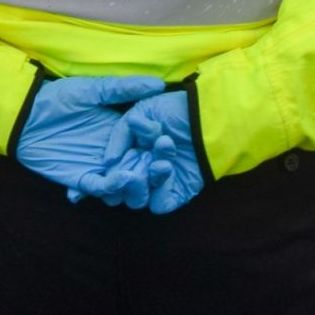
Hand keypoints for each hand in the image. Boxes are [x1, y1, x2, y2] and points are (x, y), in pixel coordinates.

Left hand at [12, 75, 165, 203]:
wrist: (26, 114)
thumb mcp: (93, 89)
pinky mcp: (81, 179)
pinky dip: (108, 187)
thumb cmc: (59, 97)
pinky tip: (117, 181)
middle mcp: (116, 152)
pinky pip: (97, 188)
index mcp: (123, 131)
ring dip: (133, 184)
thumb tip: (158, 83)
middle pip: (140, 166)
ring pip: (123, 183)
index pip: (148, 143)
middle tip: (162, 169)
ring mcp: (99, 167)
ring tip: (140, 178)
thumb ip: (123, 88)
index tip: (169, 144)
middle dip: (152, 170)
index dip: (160, 145)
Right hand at [118, 91, 205, 214]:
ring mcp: (160, 183)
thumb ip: (120, 133)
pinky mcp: (177, 193)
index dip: (108, 171)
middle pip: (121, 189)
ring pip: (138, 199)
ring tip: (161, 161)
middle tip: (138, 159)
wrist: (206, 117)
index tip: (112, 162)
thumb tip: (109, 161)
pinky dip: (159, 191)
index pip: (111, 171)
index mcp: (131, 151)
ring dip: (144, 181)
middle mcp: (142, 169)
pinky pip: (159, 204)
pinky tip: (167, 168)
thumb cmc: (174, 110)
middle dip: (126, 176)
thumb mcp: (141, 111)